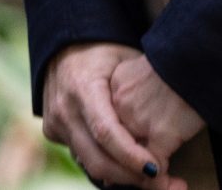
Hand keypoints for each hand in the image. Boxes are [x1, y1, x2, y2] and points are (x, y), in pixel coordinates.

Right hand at [41, 41, 186, 187]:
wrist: (62, 45)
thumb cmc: (103, 51)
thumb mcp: (125, 60)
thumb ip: (139, 90)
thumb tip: (168, 117)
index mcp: (83, 87)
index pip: (106, 132)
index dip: (131, 155)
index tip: (155, 169)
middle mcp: (65, 109)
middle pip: (96, 158)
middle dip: (129, 176)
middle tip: (158, 181)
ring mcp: (55, 123)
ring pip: (88, 163)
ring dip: (119, 176)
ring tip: (147, 179)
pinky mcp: (52, 132)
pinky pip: (80, 156)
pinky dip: (103, 163)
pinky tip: (125, 165)